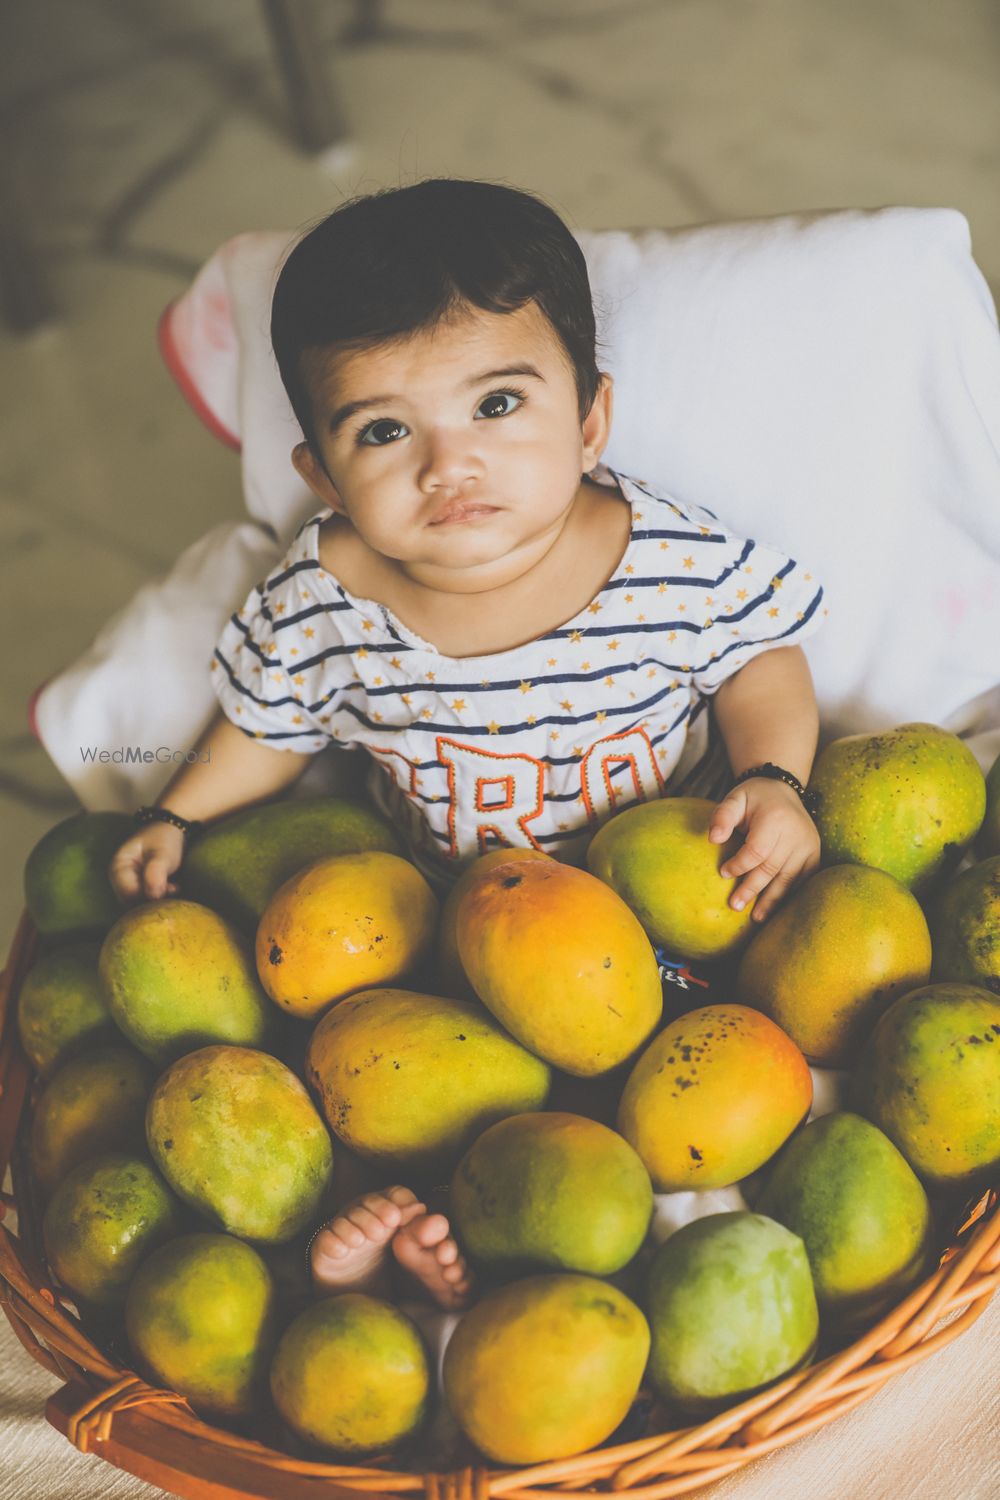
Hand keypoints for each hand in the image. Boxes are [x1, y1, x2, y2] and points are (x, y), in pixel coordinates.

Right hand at [108, 822, 185, 903]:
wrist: (172, 831)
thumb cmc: (164, 839)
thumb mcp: (162, 853)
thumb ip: (156, 873)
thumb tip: (153, 897)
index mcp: (118, 867)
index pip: (128, 893)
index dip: (148, 896)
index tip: (169, 889)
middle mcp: (119, 879)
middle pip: (132, 902)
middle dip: (153, 900)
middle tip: (174, 889)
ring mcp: (128, 884)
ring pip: (139, 903)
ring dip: (157, 901)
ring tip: (174, 887)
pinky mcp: (138, 888)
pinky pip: (145, 901)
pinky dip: (159, 899)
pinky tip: (173, 889)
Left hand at [708, 777, 820, 921]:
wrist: (783, 790)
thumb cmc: (754, 798)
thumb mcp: (735, 799)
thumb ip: (722, 817)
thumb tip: (713, 839)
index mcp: (776, 818)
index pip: (757, 850)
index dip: (739, 865)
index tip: (723, 873)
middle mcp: (797, 833)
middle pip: (772, 868)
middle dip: (752, 889)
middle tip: (734, 906)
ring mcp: (809, 845)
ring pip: (789, 878)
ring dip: (772, 900)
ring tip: (756, 917)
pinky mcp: (815, 854)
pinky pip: (802, 879)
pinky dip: (788, 895)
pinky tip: (775, 909)